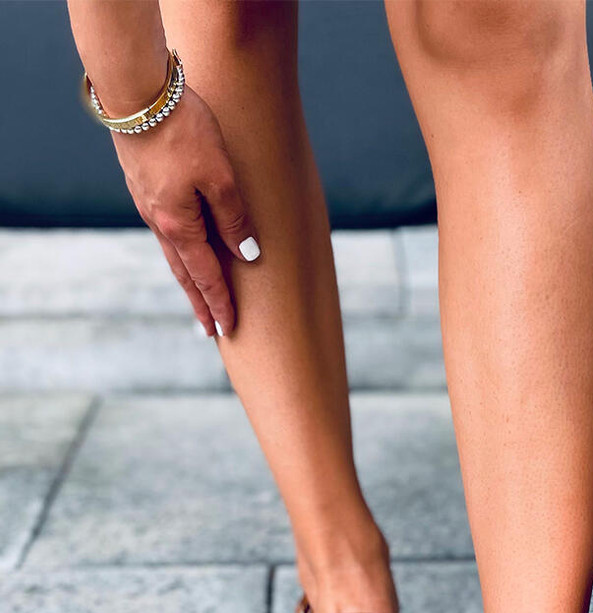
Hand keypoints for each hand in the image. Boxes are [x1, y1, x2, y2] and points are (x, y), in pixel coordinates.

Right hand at [112, 86, 258, 335]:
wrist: (136, 92)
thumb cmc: (183, 131)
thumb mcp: (220, 175)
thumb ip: (234, 217)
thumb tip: (248, 255)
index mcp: (179, 226)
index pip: (206, 276)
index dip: (219, 303)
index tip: (229, 329)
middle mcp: (160, 222)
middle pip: (185, 274)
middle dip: (200, 303)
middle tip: (210, 331)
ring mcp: (148, 204)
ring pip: (173, 253)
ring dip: (188, 280)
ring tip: (198, 299)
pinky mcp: (144, 186)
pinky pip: (166, 231)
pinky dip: (178, 252)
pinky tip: (182, 250)